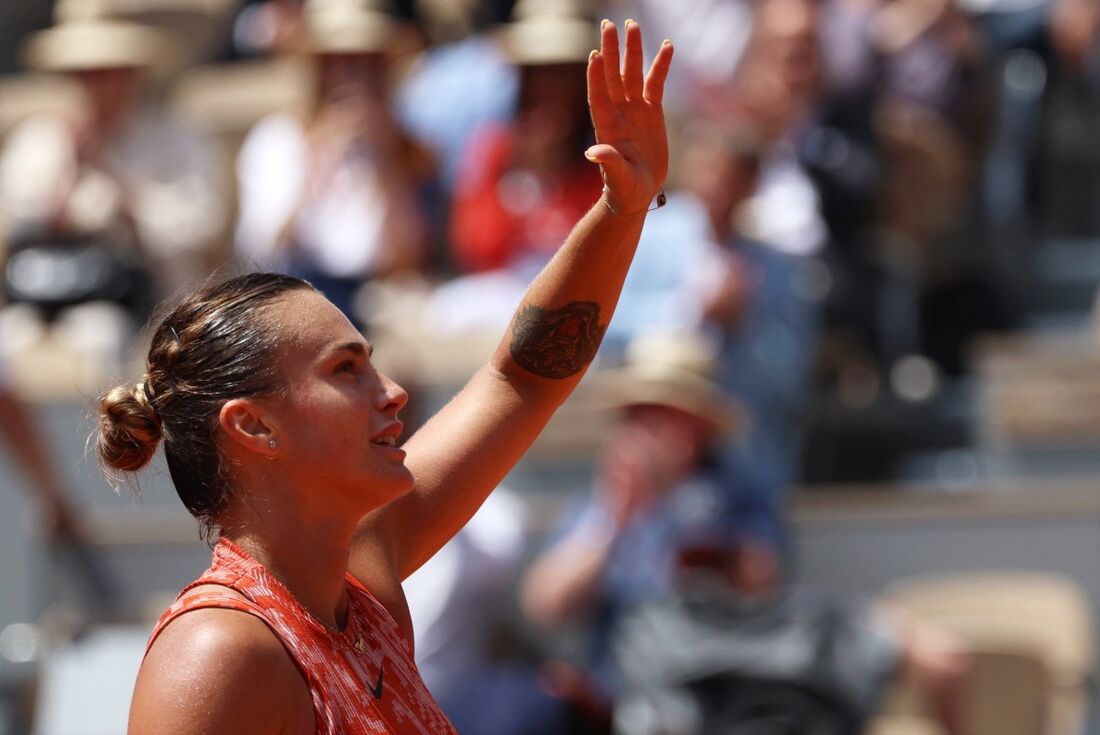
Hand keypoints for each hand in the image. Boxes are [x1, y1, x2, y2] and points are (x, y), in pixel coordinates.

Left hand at [586, 20, 673, 215]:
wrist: (637, 192)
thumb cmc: (623, 189)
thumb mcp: (617, 178)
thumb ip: (608, 163)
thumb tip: (593, 152)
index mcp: (606, 127)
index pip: (598, 96)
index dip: (596, 77)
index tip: (594, 55)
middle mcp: (618, 112)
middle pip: (613, 76)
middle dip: (611, 51)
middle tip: (610, 25)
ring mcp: (634, 109)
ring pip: (632, 74)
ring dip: (632, 50)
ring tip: (632, 25)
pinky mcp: (652, 111)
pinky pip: (656, 83)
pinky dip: (661, 66)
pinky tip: (667, 46)